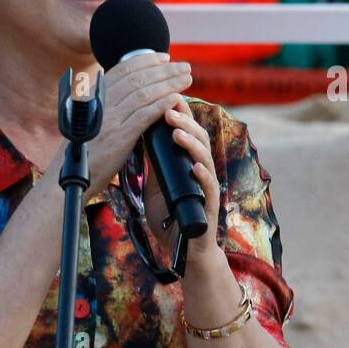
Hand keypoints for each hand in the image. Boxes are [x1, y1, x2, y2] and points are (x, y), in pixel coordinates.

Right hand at [43, 54, 193, 196]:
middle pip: (137, 78)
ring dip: (168, 83)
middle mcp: (100, 104)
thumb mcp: (89, 124)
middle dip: (164, 69)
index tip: (164, 58)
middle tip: (184, 66)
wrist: (67, 180)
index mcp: (93, 98)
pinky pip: (144, 115)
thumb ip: (106, 108)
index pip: (122, 70)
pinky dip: (161, 104)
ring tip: (186, 79)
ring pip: (144, 93)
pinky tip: (175, 98)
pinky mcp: (118, 138)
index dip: (145, 61)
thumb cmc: (81, 155)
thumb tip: (128, 97)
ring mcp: (109, 120)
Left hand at [142, 96, 221, 270]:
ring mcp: (207, 188)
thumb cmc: (169, 217)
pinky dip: (203, 176)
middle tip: (167, 109)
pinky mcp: (210, 208)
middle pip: (198, 138)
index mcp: (187, 163)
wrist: (184, 252)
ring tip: (176, 132)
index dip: (178, 113)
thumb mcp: (154, 185)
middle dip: (183, 122)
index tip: (164, 95)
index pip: (186, 132)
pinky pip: (210, 189)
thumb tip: (138, 136)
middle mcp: (201, 171)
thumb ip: (152, 163)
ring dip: (191, 143)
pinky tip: (194, 166)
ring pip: (205, 158)